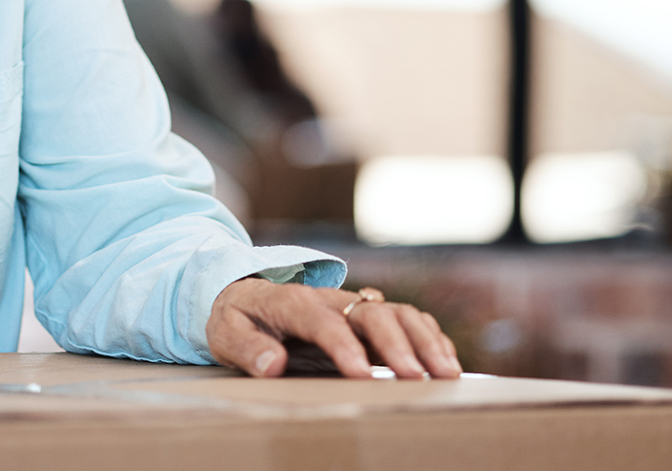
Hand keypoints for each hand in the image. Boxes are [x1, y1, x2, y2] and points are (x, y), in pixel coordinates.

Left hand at [206, 277, 461, 379]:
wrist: (243, 294)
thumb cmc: (236, 318)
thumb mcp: (225, 331)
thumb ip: (247, 347)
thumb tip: (273, 364)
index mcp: (293, 301)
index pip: (324, 322)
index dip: (345, 347)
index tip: (363, 376)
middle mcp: (331, 299)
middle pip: (372, 313)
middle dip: (397, 345)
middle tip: (416, 378)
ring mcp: (353, 305)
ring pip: (397, 312)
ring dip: (424, 340)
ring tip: (446, 373)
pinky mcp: (367, 315)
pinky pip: (406, 318)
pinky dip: (430, 337)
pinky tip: (446, 363)